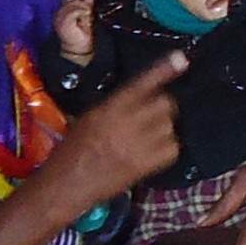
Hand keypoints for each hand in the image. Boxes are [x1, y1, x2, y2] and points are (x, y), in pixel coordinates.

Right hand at [34, 53, 184, 218]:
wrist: (64, 186)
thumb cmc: (71, 151)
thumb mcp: (89, 118)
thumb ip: (117, 104)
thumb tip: (145, 94)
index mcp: (108, 108)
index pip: (141, 84)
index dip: (164, 70)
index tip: (181, 58)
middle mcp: (125, 122)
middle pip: (166, 103)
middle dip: (162, 108)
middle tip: (149, 119)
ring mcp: (138, 145)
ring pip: (171, 126)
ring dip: (164, 129)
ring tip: (146, 138)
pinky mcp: (146, 166)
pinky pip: (173, 149)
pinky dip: (167, 150)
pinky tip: (152, 153)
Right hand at [52, 0, 96, 62]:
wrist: (78, 49)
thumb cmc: (82, 35)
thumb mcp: (87, 17)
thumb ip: (87, 6)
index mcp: (64, 11)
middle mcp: (59, 13)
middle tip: (91, 5)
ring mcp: (60, 18)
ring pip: (72, 4)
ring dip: (83, 7)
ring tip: (88, 14)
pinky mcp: (63, 22)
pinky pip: (73, 11)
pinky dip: (81, 11)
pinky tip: (86, 14)